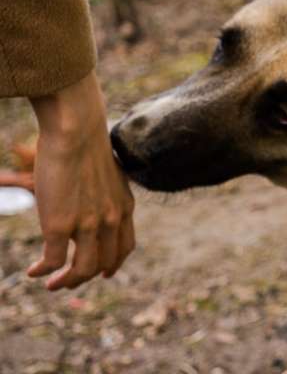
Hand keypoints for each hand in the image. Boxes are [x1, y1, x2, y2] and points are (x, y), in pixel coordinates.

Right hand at [27, 71, 134, 289]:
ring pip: (81, 270)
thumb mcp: (107, 173)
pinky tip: (32, 271)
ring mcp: (87, 226)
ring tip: (51, 284)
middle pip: (104, 263)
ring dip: (66, 281)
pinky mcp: (60, 226)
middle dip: (85, 277)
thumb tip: (93, 195)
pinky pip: (53, 261)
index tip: (104, 273)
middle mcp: (111, 221)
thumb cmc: (87, 144)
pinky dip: (43, 271)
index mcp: (124, 207)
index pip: (125, 247)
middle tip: (67, 282)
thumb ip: (105, 191)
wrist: (77, 132)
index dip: (113, 263)